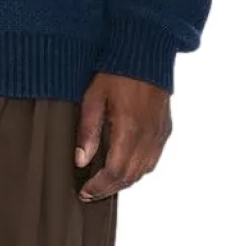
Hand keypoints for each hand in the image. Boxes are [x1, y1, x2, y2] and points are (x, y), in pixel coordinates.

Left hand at [73, 72, 171, 200]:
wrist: (145, 52)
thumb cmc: (116, 72)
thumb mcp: (93, 98)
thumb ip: (87, 131)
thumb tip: (81, 160)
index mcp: (129, 129)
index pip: (115, 172)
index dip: (99, 186)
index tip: (84, 192)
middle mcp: (148, 136)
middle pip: (130, 176)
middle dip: (109, 189)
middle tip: (91, 193)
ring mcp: (159, 133)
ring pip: (144, 171)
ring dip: (124, 182)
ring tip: (105, 184)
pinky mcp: (165, 129)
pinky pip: (153, 159)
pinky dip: (138, 169)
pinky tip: (124, 168)